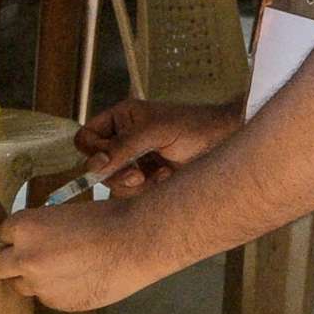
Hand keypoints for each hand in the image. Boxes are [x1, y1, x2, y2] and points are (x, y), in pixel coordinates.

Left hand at [0, 190, 160, 311]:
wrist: (135, 244)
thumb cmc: (104, 220)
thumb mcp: (61, 214)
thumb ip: (37, 231)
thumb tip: (26, 241)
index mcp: (24, 228)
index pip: (0, 235)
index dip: (14, 238)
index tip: (24, 240)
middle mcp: (25, 258)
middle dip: (9, 263)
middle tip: (28, 259)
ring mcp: (40, 285)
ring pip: (20, 286)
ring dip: (31, 279)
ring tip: (59, 270)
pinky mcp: (57, 303)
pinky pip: (45, 298)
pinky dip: (54, 291)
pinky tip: (76, 280)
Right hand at [73, 99, 241, 195]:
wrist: (227, 143)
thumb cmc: (194, 127)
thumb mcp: (155, 132)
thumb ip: (123, 147)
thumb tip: (94, 166)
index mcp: (121, 119)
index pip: (86, 138)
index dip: (93, 151)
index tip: (108, 160)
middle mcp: (123, 140)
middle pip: (96, 166)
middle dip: (116, 173)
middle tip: (137, 175)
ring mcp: (135, 161)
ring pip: (113, 183)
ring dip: (132, 184)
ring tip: (157, 177)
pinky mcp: (148, 181)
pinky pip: (131, 194)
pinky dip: (146, 191)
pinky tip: (166, 179)